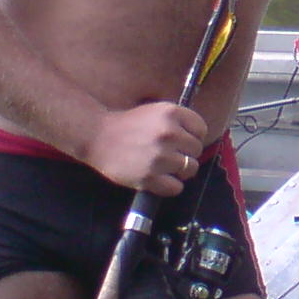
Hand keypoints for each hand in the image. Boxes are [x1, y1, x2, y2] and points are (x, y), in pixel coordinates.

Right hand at [82, 101, 206, 195]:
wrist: (97, 136)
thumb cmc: (128, 125)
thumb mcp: (155, 111)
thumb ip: (178, 122)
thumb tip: (198, 138)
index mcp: (171, 113)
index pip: (201, 129)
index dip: (193, 137)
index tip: (182, 141)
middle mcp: (168, 133)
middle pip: (196, 150)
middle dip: (186, 154)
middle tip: (170, 155)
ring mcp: (159, 156)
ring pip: (189, 169)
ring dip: (180, 171)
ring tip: (165, 167)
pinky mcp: (149, 177)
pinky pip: (176, 188)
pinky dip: (170, 186)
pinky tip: (160, 179)